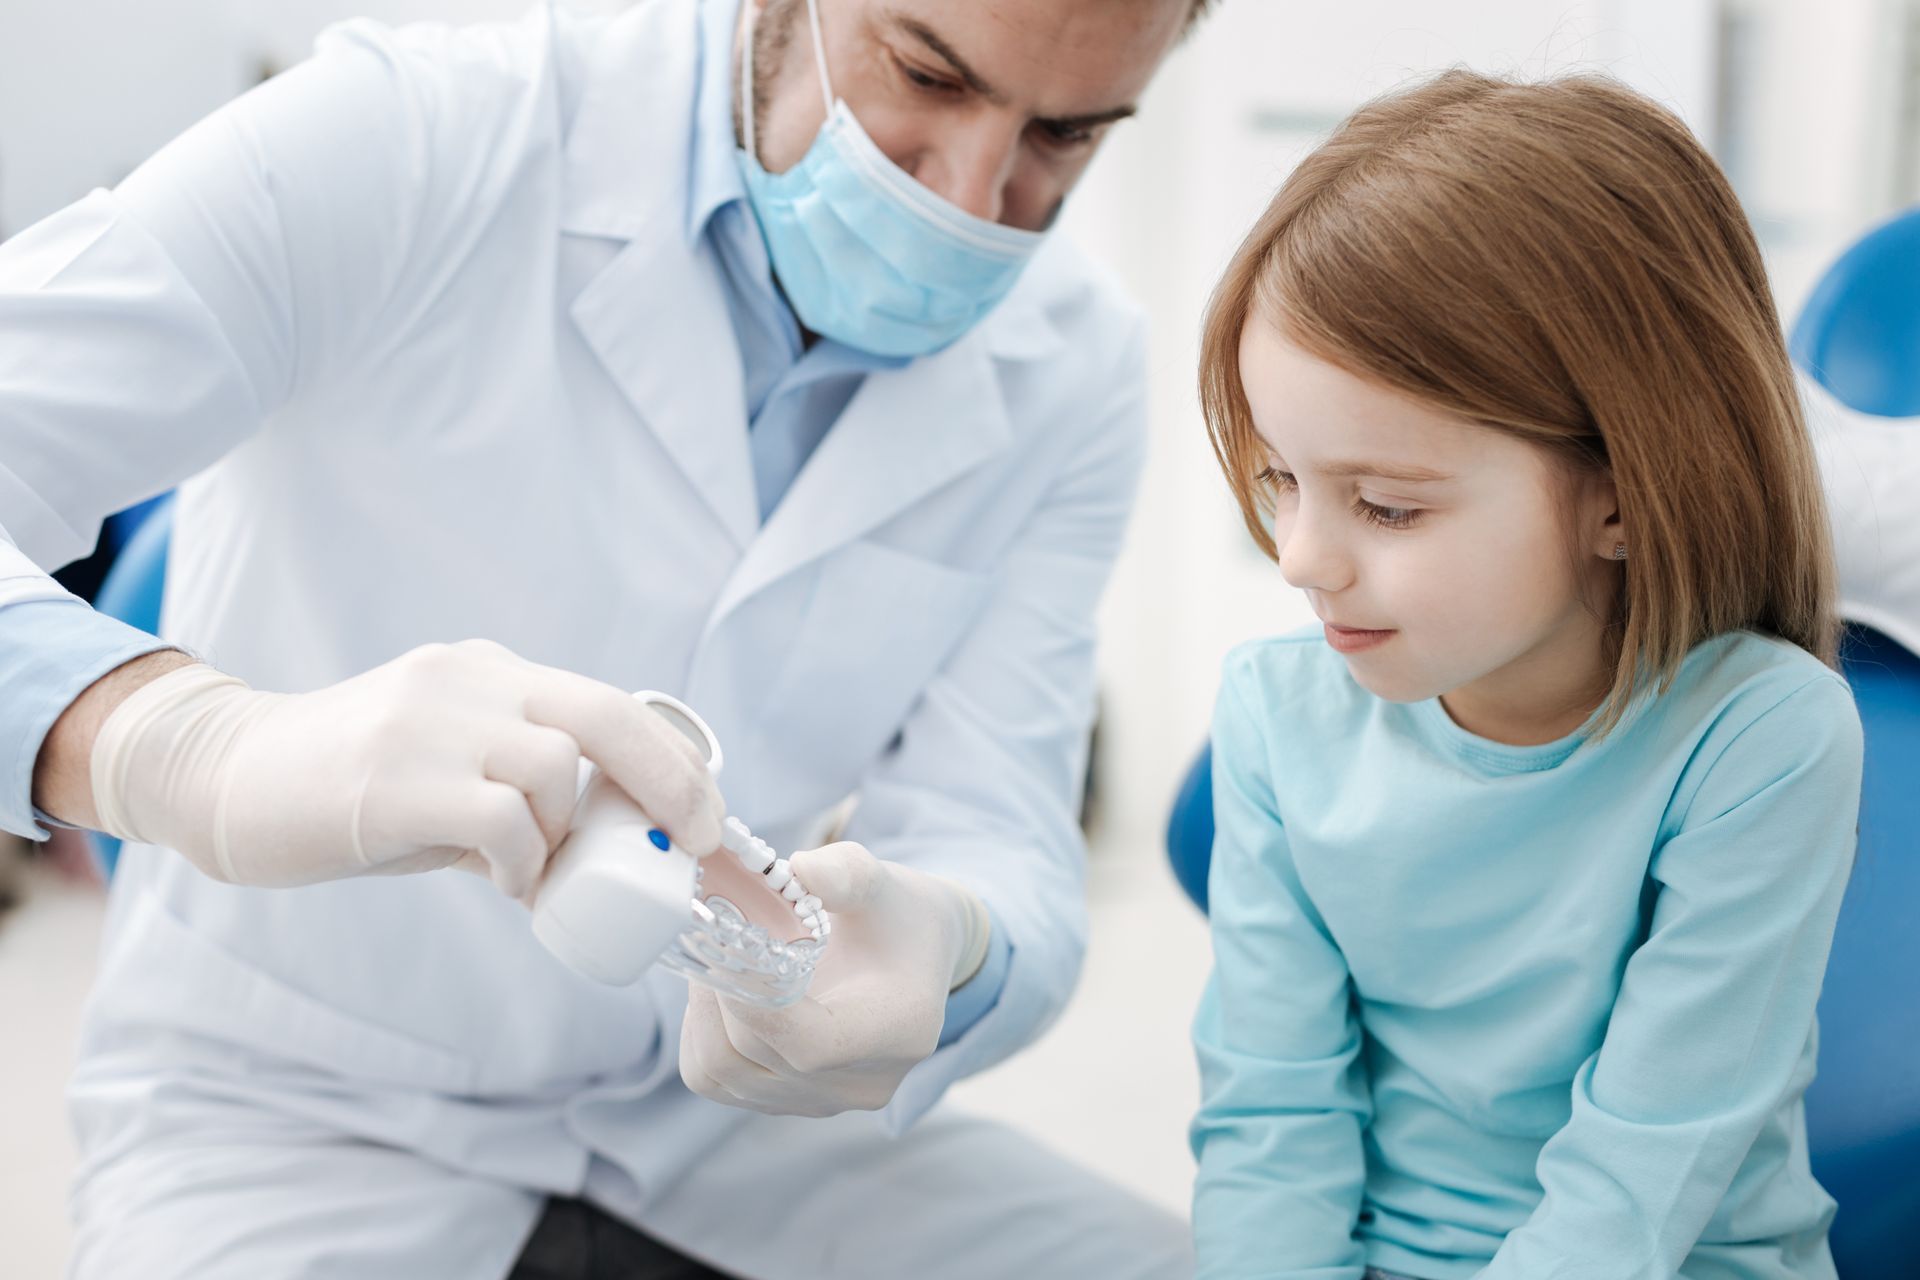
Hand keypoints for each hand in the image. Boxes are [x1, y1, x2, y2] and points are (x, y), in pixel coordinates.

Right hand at [87, 639, 722, 898]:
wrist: (228, 778)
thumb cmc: (356, 789)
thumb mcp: (451, 767)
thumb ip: (524, 792)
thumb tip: (611, 849)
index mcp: (493, 672)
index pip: (612, 702)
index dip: (676, 762)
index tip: (710, 821)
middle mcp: (469, 679)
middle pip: (607, 716)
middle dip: (673, 785)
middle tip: (694, 847)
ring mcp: (430, 722)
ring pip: (555, 769)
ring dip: (565, 837)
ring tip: (533, 875)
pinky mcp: (393, 778)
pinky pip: (499, 820)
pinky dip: (522, 863)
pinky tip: (503, 884)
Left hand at [679, 841, 991, 1115]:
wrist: (913, 956)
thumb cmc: (898, 915)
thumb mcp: (883, 882)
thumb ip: (846, 873)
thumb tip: (798, 870)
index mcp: (898, 1030)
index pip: (808, 1043)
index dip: (751, 1002)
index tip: (723, 943)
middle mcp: (862, 1083)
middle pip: (756, 1055)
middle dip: (717, 990)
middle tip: (703, 932)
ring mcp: (824, 1101)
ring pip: (725, 1076)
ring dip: (703, 1014)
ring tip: (709, 959)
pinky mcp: (791, 1103)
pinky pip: (719, 1084)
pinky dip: (702, 1038)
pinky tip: (717, 994)